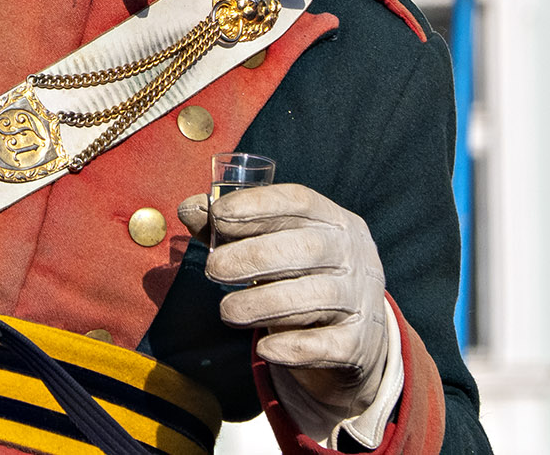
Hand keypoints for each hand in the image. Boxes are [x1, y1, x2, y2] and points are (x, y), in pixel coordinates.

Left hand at [177, 184, 390, 415]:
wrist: (355, 336)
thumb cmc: (301, 277)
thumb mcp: (274, 246)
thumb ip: (231, 229)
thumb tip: (188, 208)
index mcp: (332, 220)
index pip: (300, 201)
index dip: (257, 204)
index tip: (217, 214)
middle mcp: (353, 254)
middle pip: (307, 248)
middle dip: (253, 257)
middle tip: (212, 269)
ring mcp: (361, 298)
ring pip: (316, 297)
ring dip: (262, 304)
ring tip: (228, 311)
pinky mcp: (359, 343)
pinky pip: (326, 344)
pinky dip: (291, 347)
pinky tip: (263, 348)